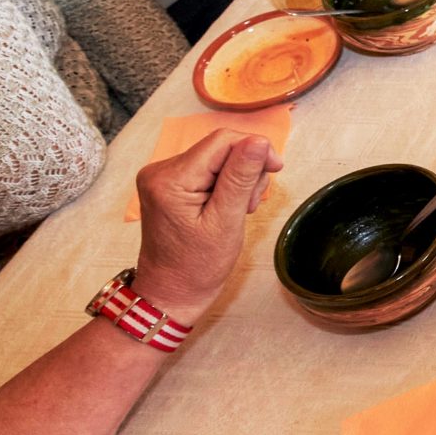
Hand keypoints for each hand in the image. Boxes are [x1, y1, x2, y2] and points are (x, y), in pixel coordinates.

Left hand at [133, 129, 277, 320]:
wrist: (171, 293)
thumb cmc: (197, 267)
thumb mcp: (226, 222)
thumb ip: (241, 178)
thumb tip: (259, 141)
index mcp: (170, 179)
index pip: (223, 141)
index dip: (255, 149)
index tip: (276, 170)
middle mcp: (160, 170)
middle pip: (220, 147)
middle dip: (245, 170)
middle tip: (249, 205)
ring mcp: (162, 177)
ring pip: (217, 157)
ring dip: (237, 179)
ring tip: (237, 211)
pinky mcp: (168, 184)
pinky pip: (207, 169)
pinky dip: (224, 185)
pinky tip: (225, 208)